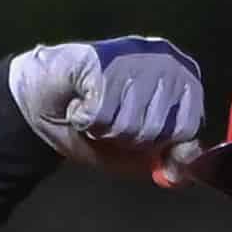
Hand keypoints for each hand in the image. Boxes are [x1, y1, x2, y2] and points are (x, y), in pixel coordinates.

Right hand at [7, 37, 204, 182]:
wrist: (45, 98)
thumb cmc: (97, 123)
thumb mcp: (138, 152)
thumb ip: (166, 161)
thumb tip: (181, 176)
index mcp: (184, 77)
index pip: (186, 130)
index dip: (154, 143)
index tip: (134, 130)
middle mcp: (165, 59)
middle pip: (156, 131)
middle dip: (125, 138)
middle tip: (109, 116)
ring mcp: (134, 56)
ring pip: (128, 126)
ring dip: (102, 130)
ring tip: (93, 107)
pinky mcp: (102, 59)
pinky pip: (100, 116)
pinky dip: (83, 119)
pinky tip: (79, 101)